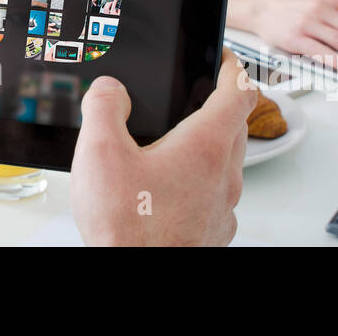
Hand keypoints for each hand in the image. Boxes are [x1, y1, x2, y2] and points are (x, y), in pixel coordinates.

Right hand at [70, 48, 256, 245]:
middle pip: (236, 125)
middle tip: (192, 96)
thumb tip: (108, 89)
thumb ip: (103, 107)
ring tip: (174, 142)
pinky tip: (169, 187)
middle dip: (217, 104)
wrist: (135, 278)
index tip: (221, 58)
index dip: (232, 66)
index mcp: (205, 146)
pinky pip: (216, 194)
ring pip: (227, 162)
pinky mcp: (213, 231)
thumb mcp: (99, 153)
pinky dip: (201, 181)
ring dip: (209, 145)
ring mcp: (223, 207)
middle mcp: (224, 176)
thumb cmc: (127, 230)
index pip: (239, 91)